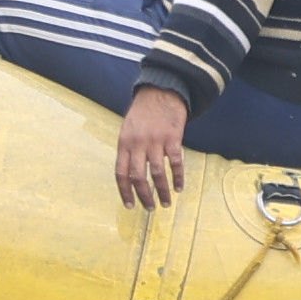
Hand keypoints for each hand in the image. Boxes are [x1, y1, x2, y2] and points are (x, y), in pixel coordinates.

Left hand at [113, 89, 193, 209]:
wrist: (162, 91)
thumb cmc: (143, 111)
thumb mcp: (128, 129)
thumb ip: (129, 149)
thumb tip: (132, 173)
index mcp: (124, 143)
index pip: (121, 173)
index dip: (125, 192)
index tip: (130, 206)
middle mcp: (137, 144)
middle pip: (138, 177)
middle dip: (144, 196)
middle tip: (150, 208)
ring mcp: (155, 141)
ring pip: (157, 173)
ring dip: (162, 191)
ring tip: (166, 202)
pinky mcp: (172, 138)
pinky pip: (175, 163)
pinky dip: (177, 177)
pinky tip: (179, 187)